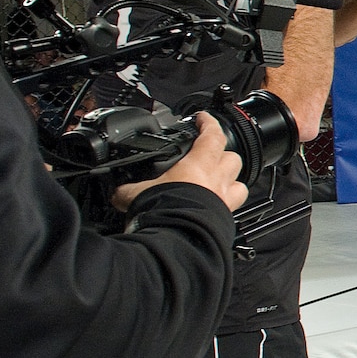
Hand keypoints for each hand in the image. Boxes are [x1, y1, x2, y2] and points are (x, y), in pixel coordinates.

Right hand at [112, 113, 247, 212]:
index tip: (203, 118)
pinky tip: (215, 206)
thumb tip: (116, 192)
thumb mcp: (136, 194)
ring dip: (231, 179)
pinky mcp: (225, 218)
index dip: (208, 123)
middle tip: (210, 155)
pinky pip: (234, 207)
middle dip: (223, 154)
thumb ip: (127, 189)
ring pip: (240, 183)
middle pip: (232, 157)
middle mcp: (217, 180)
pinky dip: (227, 204)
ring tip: (218, 181)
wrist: (176, 239)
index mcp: (198, 165)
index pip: (211, 135)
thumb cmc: (162, 212)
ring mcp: (224, 200)